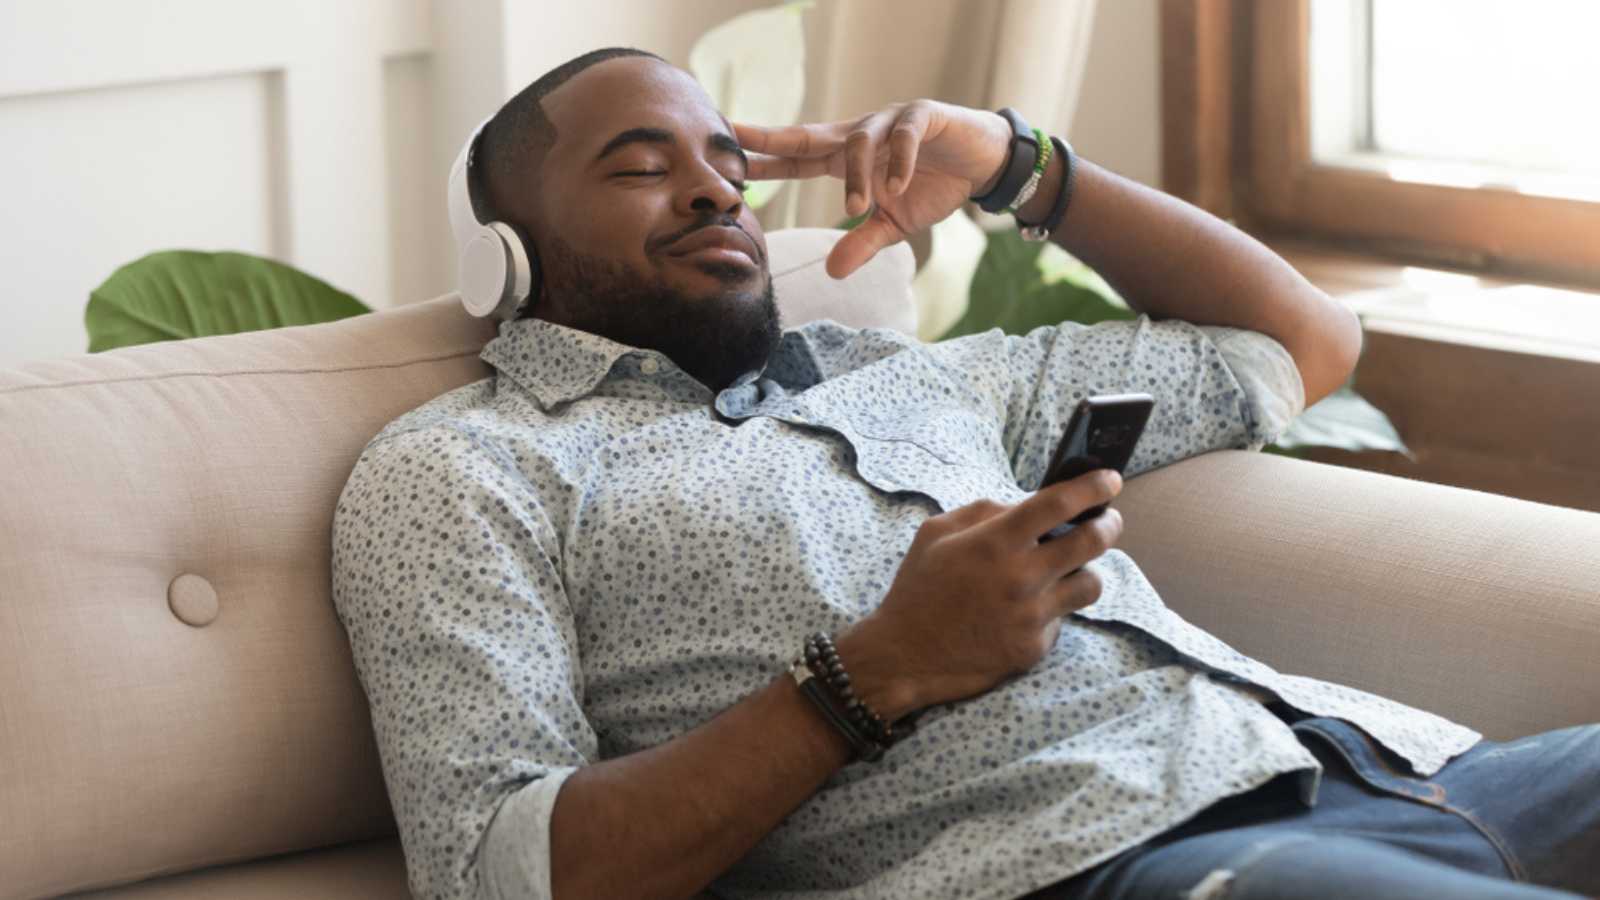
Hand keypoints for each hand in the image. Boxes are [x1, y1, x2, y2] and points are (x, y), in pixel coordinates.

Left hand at [735, 99, 1012, 278]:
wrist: (982, 165)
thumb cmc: (933, 187)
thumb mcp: (895, 224)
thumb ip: (863, 242)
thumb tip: (832, 272)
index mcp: (847, 157)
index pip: (796, 156)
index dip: (763, 158)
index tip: (726, 163)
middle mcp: (861, 133)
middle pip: (808, 133)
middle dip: (771, 135)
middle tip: (737, 139)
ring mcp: (891, 122)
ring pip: (861, 140)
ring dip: (857, 176)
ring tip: (857, 208)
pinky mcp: (925, 116)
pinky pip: (906, 134)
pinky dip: (900, 161)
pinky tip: (897, 187)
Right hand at [834, 470, 1124, 719]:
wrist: (905, 656)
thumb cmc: (918, 589)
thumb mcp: (936, 533)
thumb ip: (984, 512)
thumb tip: (1026, 506)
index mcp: (996, 542)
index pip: (1060, 503)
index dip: (1093, 486)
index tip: (1109, 478)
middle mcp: (1021, 577)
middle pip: (1092, 541)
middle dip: (1109, 524)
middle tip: (1107, 520)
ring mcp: (1031, 616)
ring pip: (1090, 584)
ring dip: (1084, 571)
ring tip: (1066, 569)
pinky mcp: (1034, 647)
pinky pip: (1062, 619)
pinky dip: (1051, 609)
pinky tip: (1026, 610)